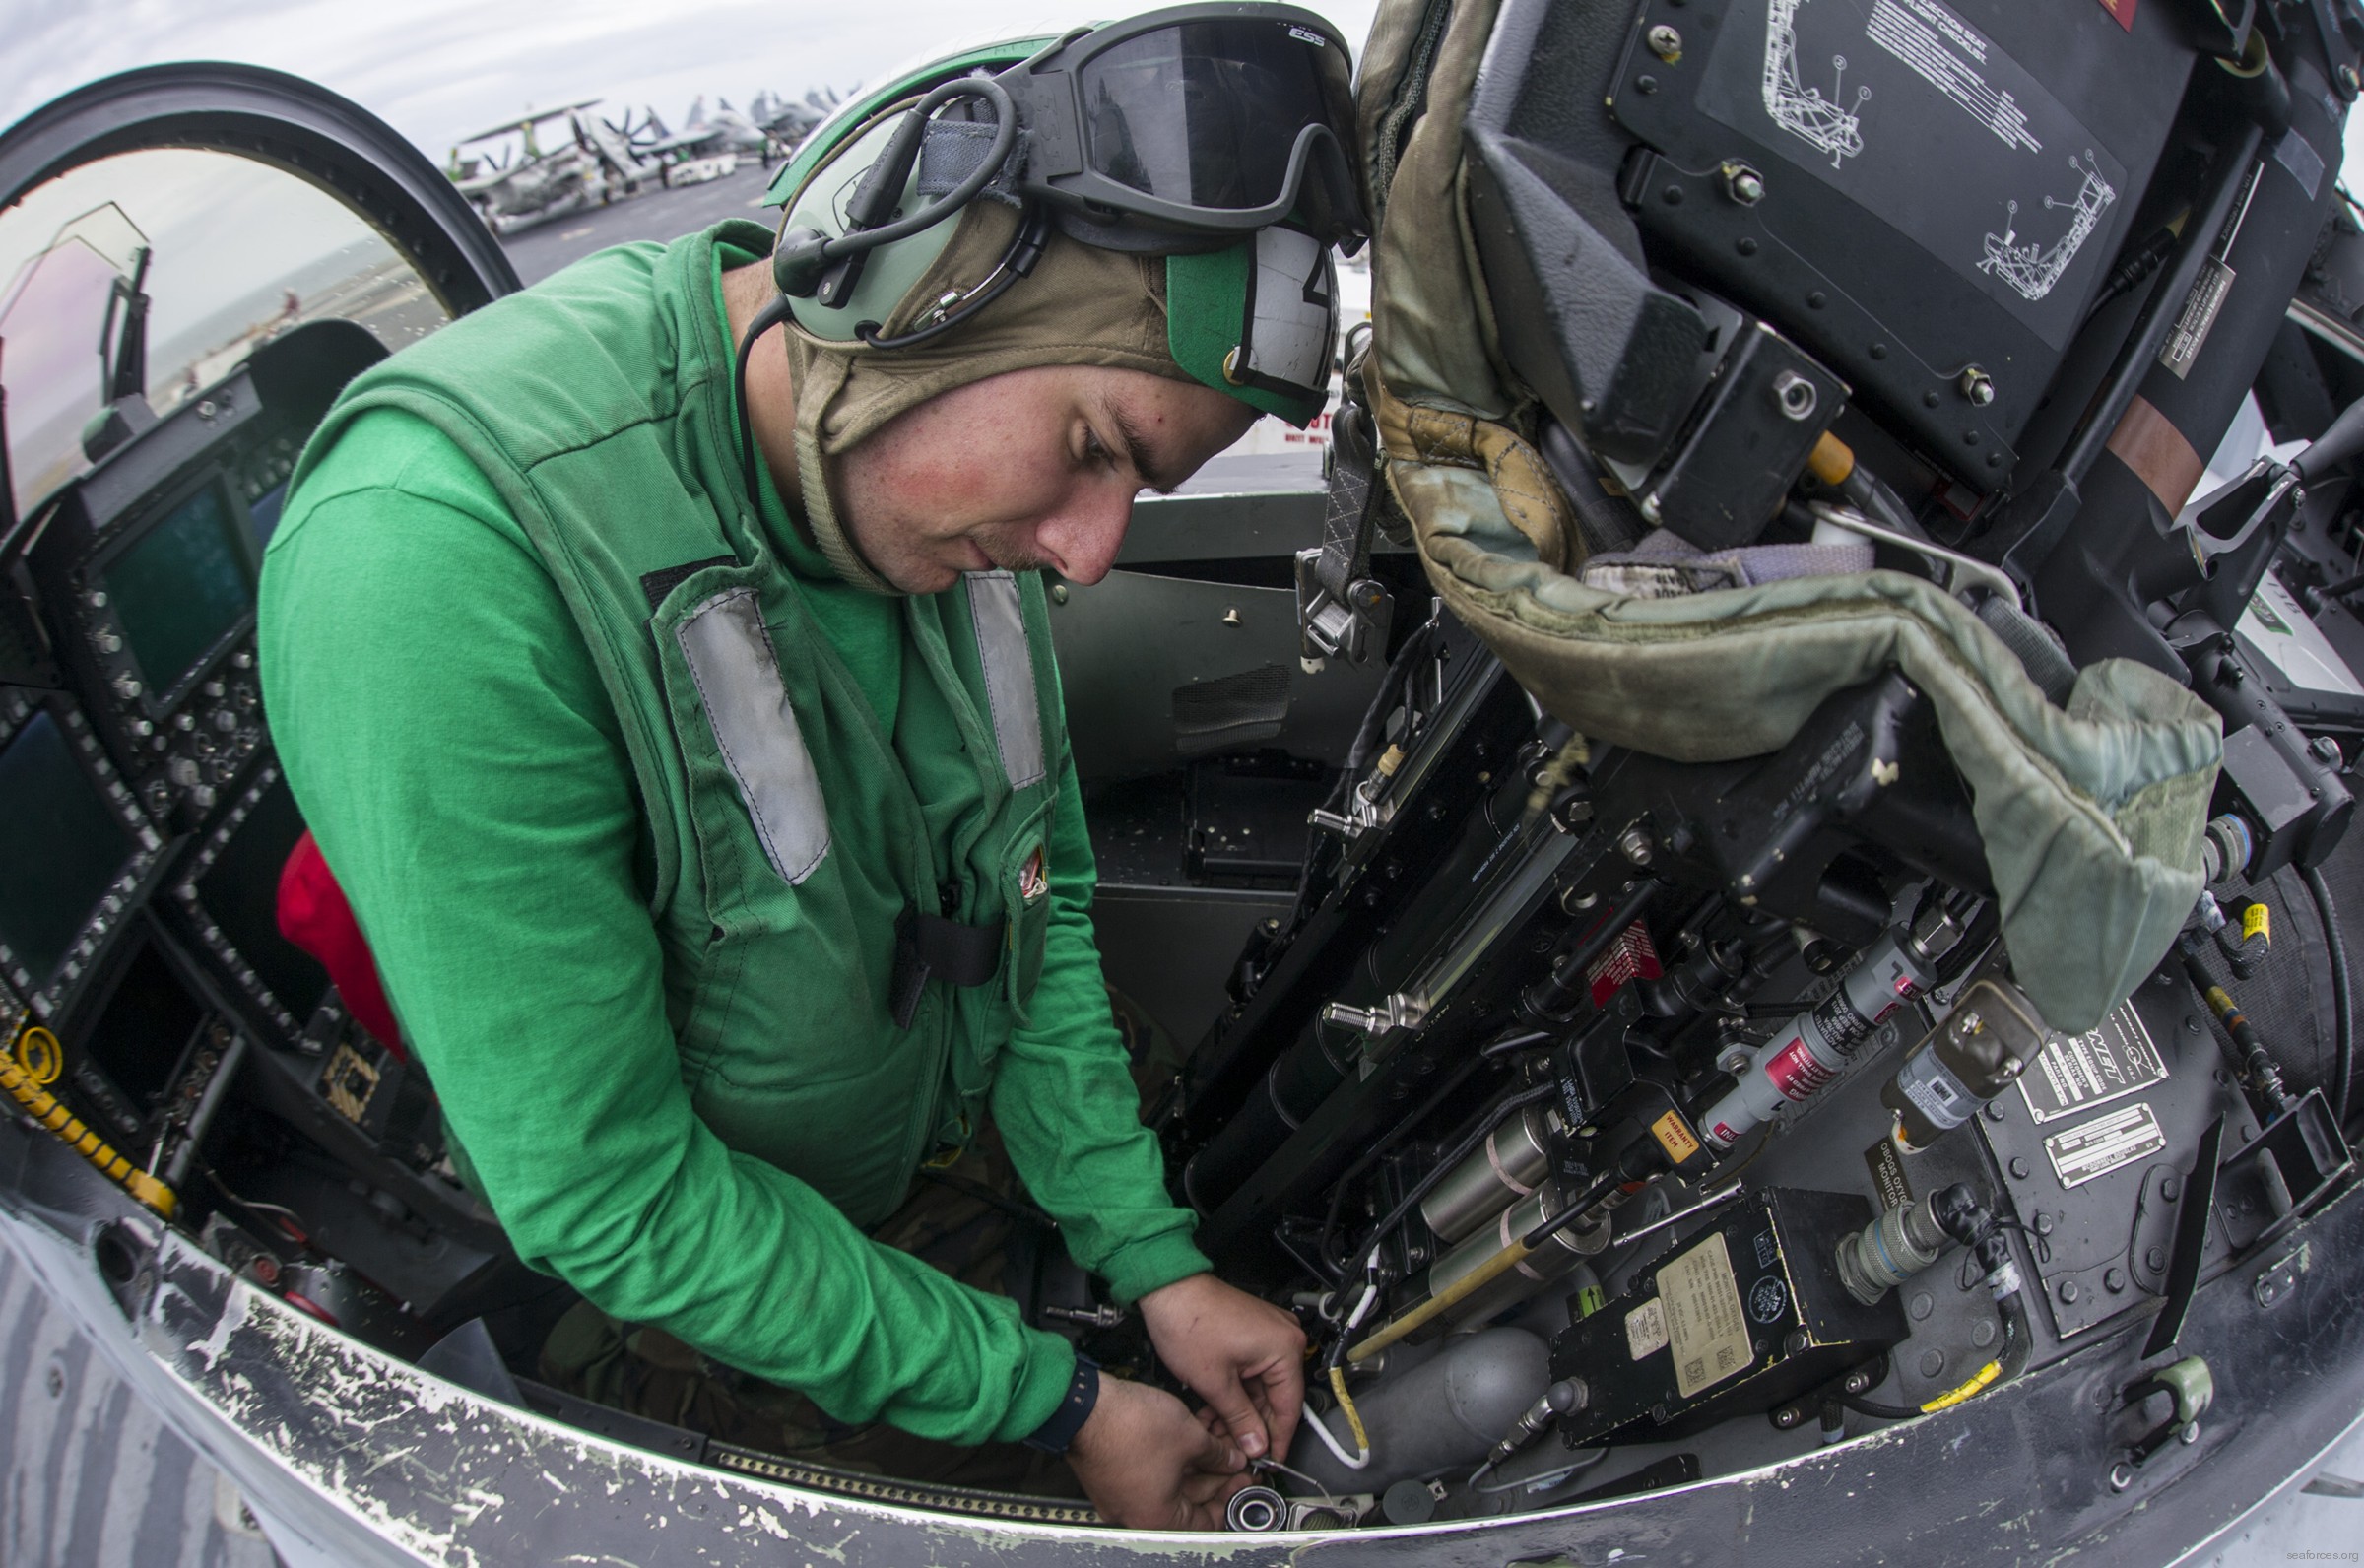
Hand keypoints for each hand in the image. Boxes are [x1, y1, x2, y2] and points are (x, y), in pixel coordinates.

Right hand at [1067, 1373, 1247, 1529]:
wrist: (1084, 1405)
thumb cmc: (1127, 1426)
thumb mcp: (1190, 1438)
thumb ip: (1218, 1454)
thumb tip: (1230, 1460)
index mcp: (1158, 1518)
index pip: (1208, 1521)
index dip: (1231, 1495)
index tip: (1243, 1477)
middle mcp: (1137, 1513)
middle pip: (1189, 1502)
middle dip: (1215, 1474)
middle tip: (1233, 1455)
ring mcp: (1122, 1494)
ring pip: (1171, 1482)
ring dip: (1195, 1461)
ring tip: (1214, 1437)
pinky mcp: (1113, 1473)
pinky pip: (1152, 1471)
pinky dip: (1173, 1456)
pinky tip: (1189, 1433)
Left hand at [1138, 1272, 1305, 1462]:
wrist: (1168, 1287)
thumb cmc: (1189, 1320)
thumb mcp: (1215, 1383)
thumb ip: (1240, 1419)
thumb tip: (1256, 1445)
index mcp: (1284, 1348)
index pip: (1289, 1407)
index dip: (1278, 1440)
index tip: (1270, 1462)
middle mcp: (1284, 1339)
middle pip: (1275, 1398)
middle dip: (1252, 1426)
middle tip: (1237, 1451)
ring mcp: (1269, 1334)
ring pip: (1260, 1388)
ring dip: (1240, 1411)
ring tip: (1217, 1431)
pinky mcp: (1254, 1333)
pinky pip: (1252, 1372)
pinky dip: (1236, 1392)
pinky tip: (1217, 1410)